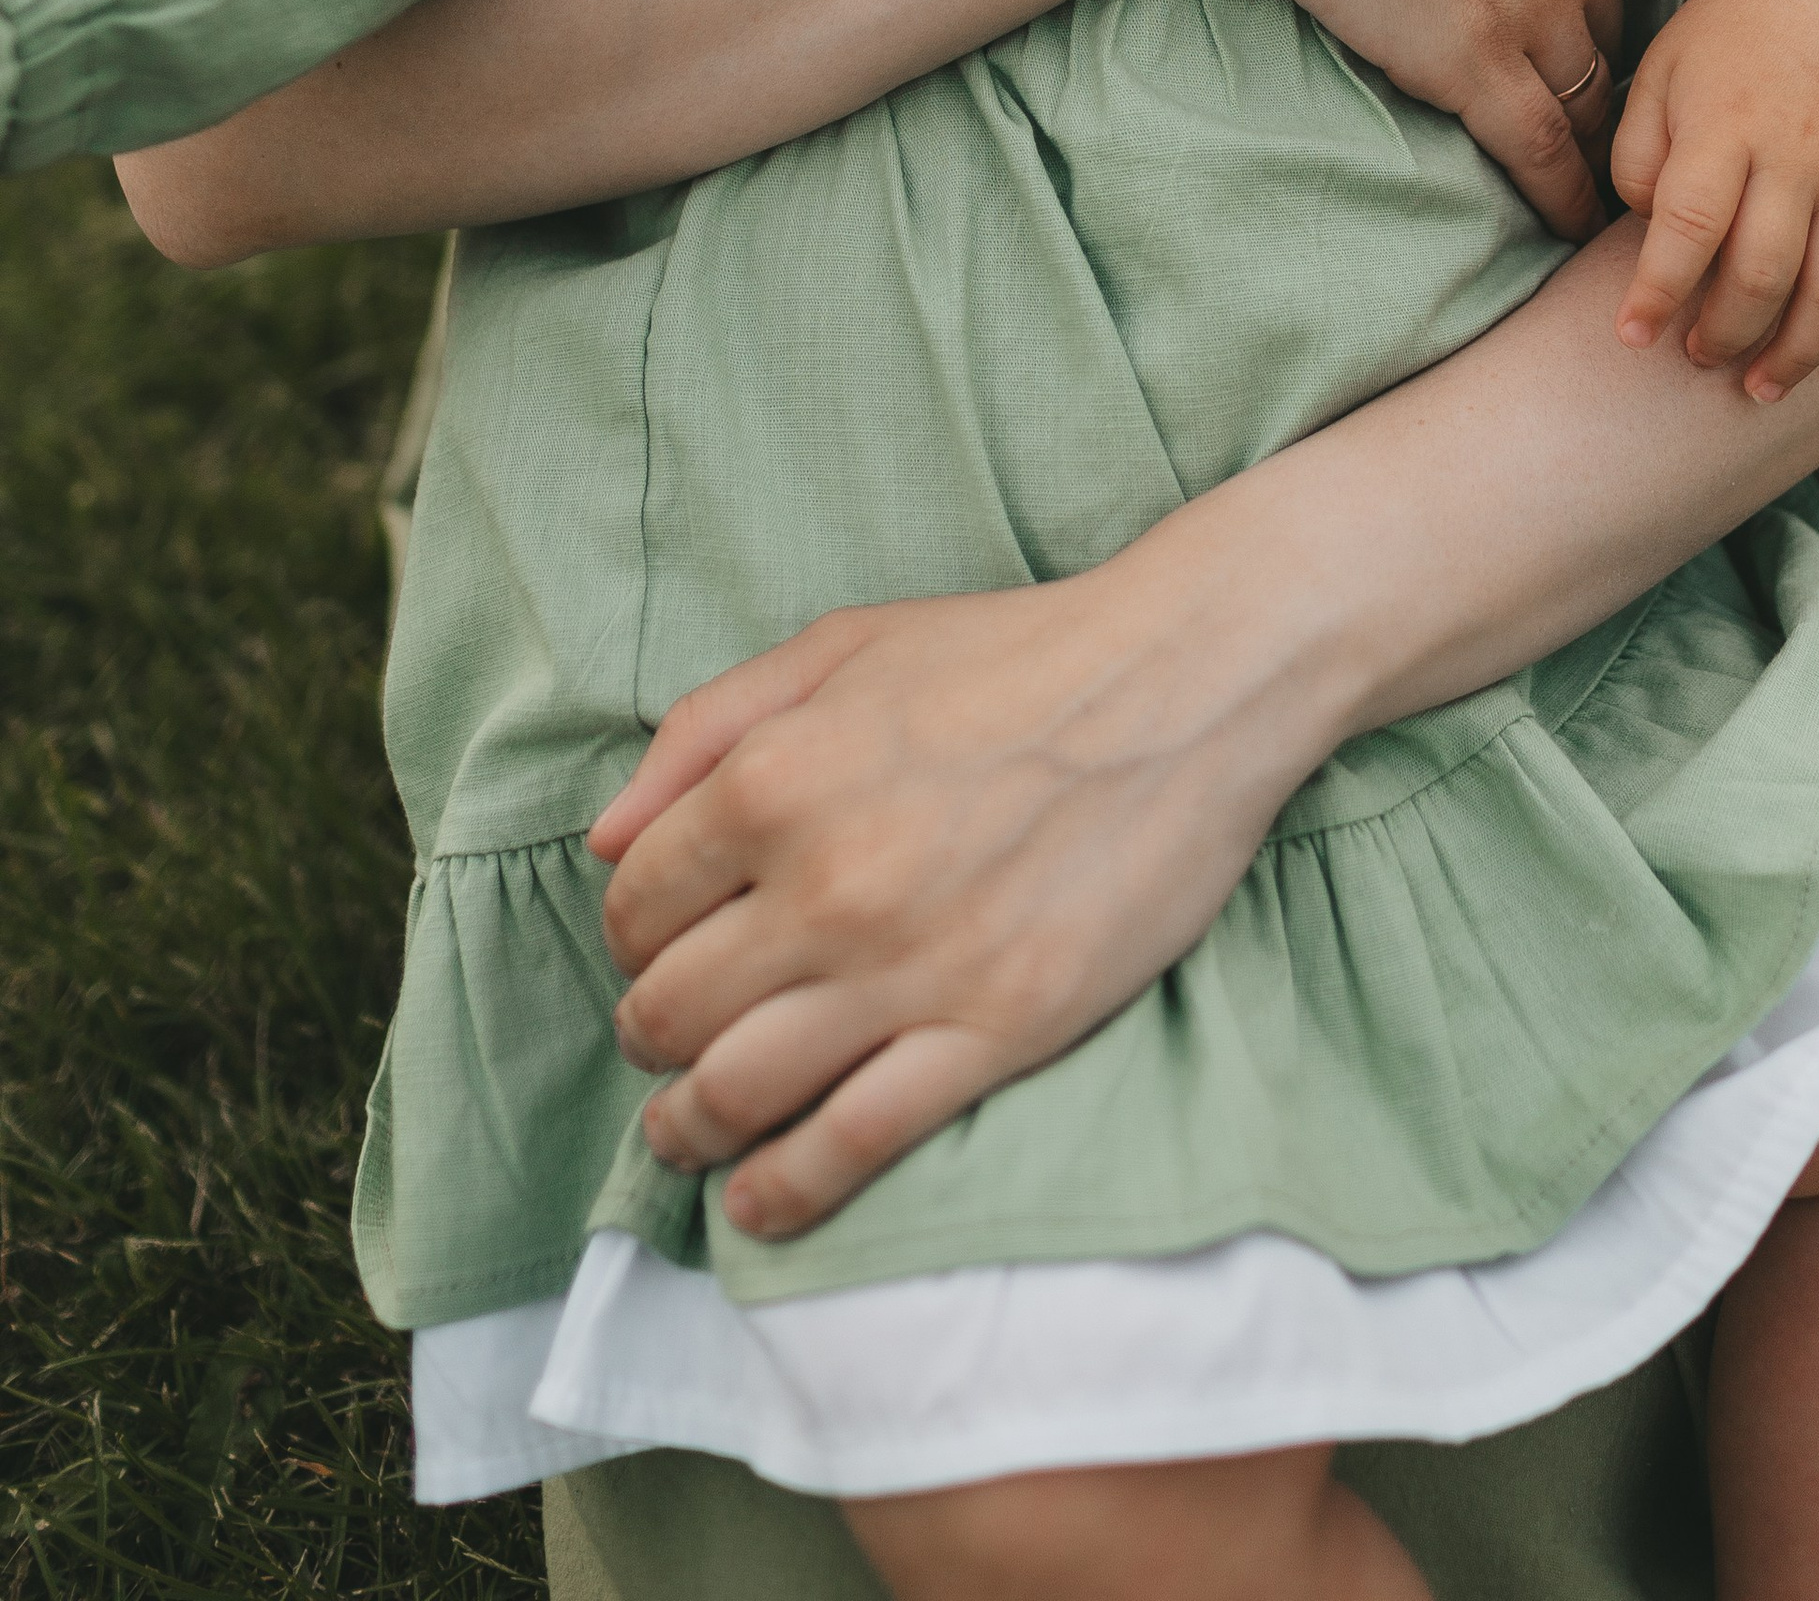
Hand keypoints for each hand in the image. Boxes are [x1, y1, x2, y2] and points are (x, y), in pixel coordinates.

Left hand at [587, 559, 1313, 1244]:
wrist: (1184, 682)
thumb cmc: (1011, 654)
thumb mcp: (843, 646)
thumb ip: (706, 728)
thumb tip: (606, 840)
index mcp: (773, 778)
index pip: (637, 906)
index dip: (634, 938)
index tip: (661, 949)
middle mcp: (823, 882)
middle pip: (670, 1012)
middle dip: (650, 1038)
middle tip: (668, 1043)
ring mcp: (908, 968)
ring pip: (737, 1093)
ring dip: (687, 1128)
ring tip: (687, 1131)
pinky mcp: (993, 1031)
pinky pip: (853, 1145)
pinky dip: (784, 1191)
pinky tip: (761, 1200)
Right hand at [1187, 0, 1625, 236]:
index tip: (1563, 30)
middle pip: (1602, 25)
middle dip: (1592, 70)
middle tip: (1581, 117)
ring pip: (1586, 96)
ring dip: (1588, 142)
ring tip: (1587, 185)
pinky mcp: (1476, 59)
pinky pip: (1544, 148)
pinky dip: (1561, 194)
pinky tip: (1565, 221)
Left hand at [1609, 0, 1818, 394]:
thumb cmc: (1721, 45)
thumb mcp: (1659, 76)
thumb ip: (1638, 154)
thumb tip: (1650, 230)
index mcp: (1724, 123)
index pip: (1689, 223)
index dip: (1658, 290)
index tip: (1631, 335)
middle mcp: (1796, 150)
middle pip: (1764, 270)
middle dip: (1726, 332)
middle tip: (1698, 357)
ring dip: (1799, 350)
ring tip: (1760, 387)